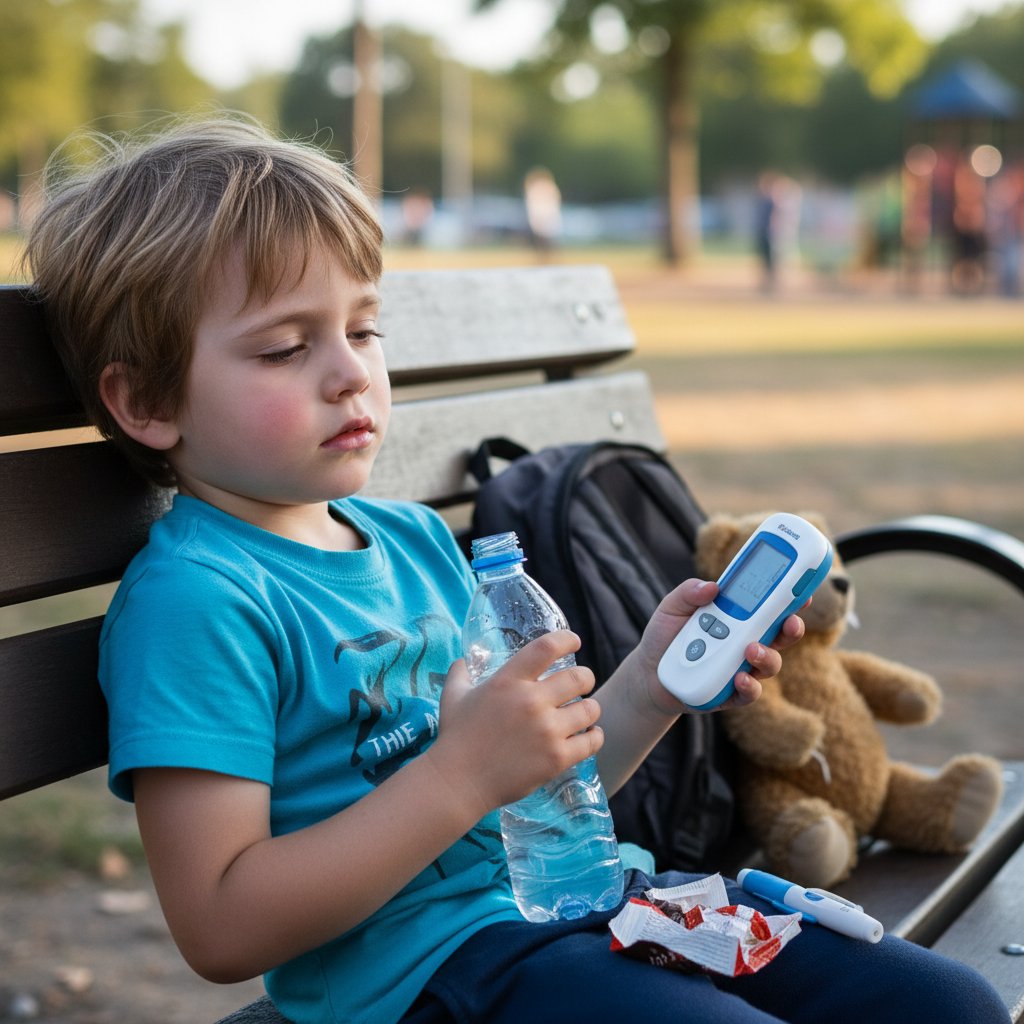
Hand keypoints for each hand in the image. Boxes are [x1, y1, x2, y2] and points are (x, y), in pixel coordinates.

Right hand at [426, 631, 602, 819]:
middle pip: (580, 678)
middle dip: (585, 678)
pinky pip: (592, 741)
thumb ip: (461, 672)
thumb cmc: (455, 736)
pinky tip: (591, 734)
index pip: (547, 647)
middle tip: (582, 683)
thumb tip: (465, 659)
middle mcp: (531, 701)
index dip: (567, 640)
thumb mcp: (454, 695)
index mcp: (508, 680)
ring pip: (590, 709)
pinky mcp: (556, 758)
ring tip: (584, 711)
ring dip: (590, 708)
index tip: (574, 642)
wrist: (457, 782)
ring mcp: (547, 731)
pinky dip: (594, 736)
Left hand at [638, 578, 805, 712]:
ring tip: (751, 650)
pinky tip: (739, 679)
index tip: (803, 590)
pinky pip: (750, 692)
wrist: (649, 674)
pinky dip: (749, 686)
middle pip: (781, 634)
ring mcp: (743, 668)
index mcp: (738, 617)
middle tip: (790, 621)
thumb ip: (689, 592)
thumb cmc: (665, 636)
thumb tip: (712, 587)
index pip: (770, 606)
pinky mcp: (732, 694)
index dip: (789, 597)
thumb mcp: (671, 607)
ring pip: (770, 663)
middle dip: (792, 627)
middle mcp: (746, 641)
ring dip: (767, 656)